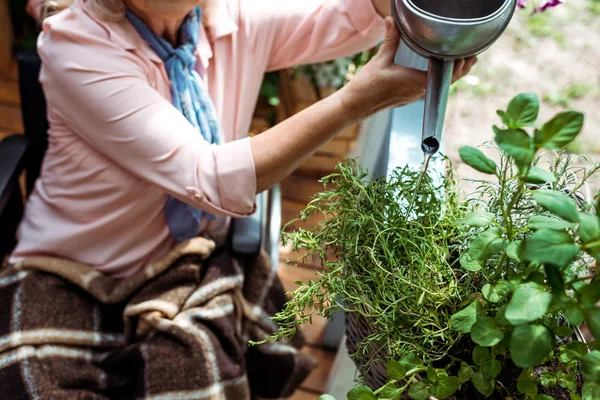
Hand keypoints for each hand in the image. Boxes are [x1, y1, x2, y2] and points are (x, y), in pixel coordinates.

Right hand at [337, 17, 476, 121]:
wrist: (354, 106)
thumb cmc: (366, 87)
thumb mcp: (380, 60)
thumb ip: (390, 40)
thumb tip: (391, 20)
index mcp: (416, 83)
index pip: (446, 76)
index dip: (460, 65)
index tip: (468, 53)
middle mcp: (418, 92)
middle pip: (447, 82)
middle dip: (461, 68)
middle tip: (472, 53)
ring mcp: (414, 96)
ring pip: (439, 86)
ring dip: (451, 74)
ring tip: (462, 60)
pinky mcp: (408, 96)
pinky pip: (429, 88)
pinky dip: (439, 78)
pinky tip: (440, 69)